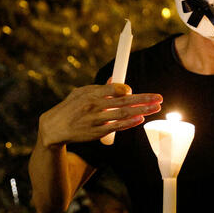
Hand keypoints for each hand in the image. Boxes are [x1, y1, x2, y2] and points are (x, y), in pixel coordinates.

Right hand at [38, 82, 161, 147]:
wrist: (55, 128)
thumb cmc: (69, 108)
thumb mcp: (80, 93)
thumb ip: (99, 88)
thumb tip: (117, 80)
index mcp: (89, 94)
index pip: (111, 89)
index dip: (125, 89)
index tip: (133, 90)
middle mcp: (94, 107)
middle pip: (123, 102)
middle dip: (143, 99)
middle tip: (158, 97)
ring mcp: (96, 120)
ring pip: (123, 114)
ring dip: (142, 111)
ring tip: (156, 107)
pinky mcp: (98, 132)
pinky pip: (117, 126)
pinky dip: (130, 123)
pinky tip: (141, 119)